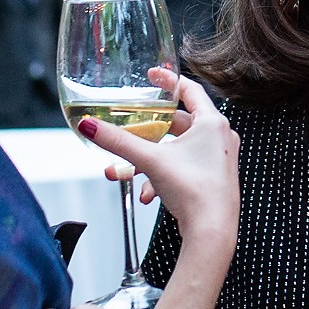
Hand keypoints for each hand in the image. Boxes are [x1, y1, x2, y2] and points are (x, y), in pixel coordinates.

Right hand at [76, 69, 238, 247]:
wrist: (211, 232)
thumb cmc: (193, 192)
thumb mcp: (150, 160)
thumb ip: (118, 141)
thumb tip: (89, 125)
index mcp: (212, 123)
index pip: (189, 89)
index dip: (168, 80)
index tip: (152, 76)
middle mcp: (219, 138)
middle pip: (177, 124)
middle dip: (147, 133)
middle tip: (128, 132)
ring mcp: (217, 160)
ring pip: (175, 151)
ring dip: (149, 161)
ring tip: (125, 173)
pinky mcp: (211, 179)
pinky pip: (181, 169)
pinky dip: (162, 177)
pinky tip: (148, 195)